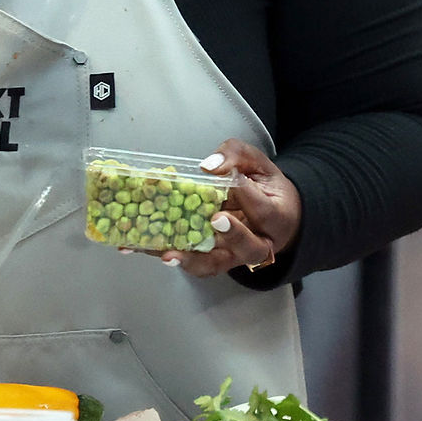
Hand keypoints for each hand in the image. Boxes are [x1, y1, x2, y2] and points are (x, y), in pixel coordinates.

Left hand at [148, 138, 301, 278]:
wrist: (271, 215)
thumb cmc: (262, 186)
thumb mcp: (257, 163)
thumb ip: (237, 156)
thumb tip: (210, 165)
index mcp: (276, 217)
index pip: (265, 209)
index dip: (249, 195)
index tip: (235, 181)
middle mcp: (258, 243)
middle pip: (249, 248)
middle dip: (232, 235)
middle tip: (215, 219)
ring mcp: (233, 255)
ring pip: (216, 263)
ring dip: (190, 259)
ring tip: (167, 252)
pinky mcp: (212, 258)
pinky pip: (193, 261)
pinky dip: (170, 255)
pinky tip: (145, 246)